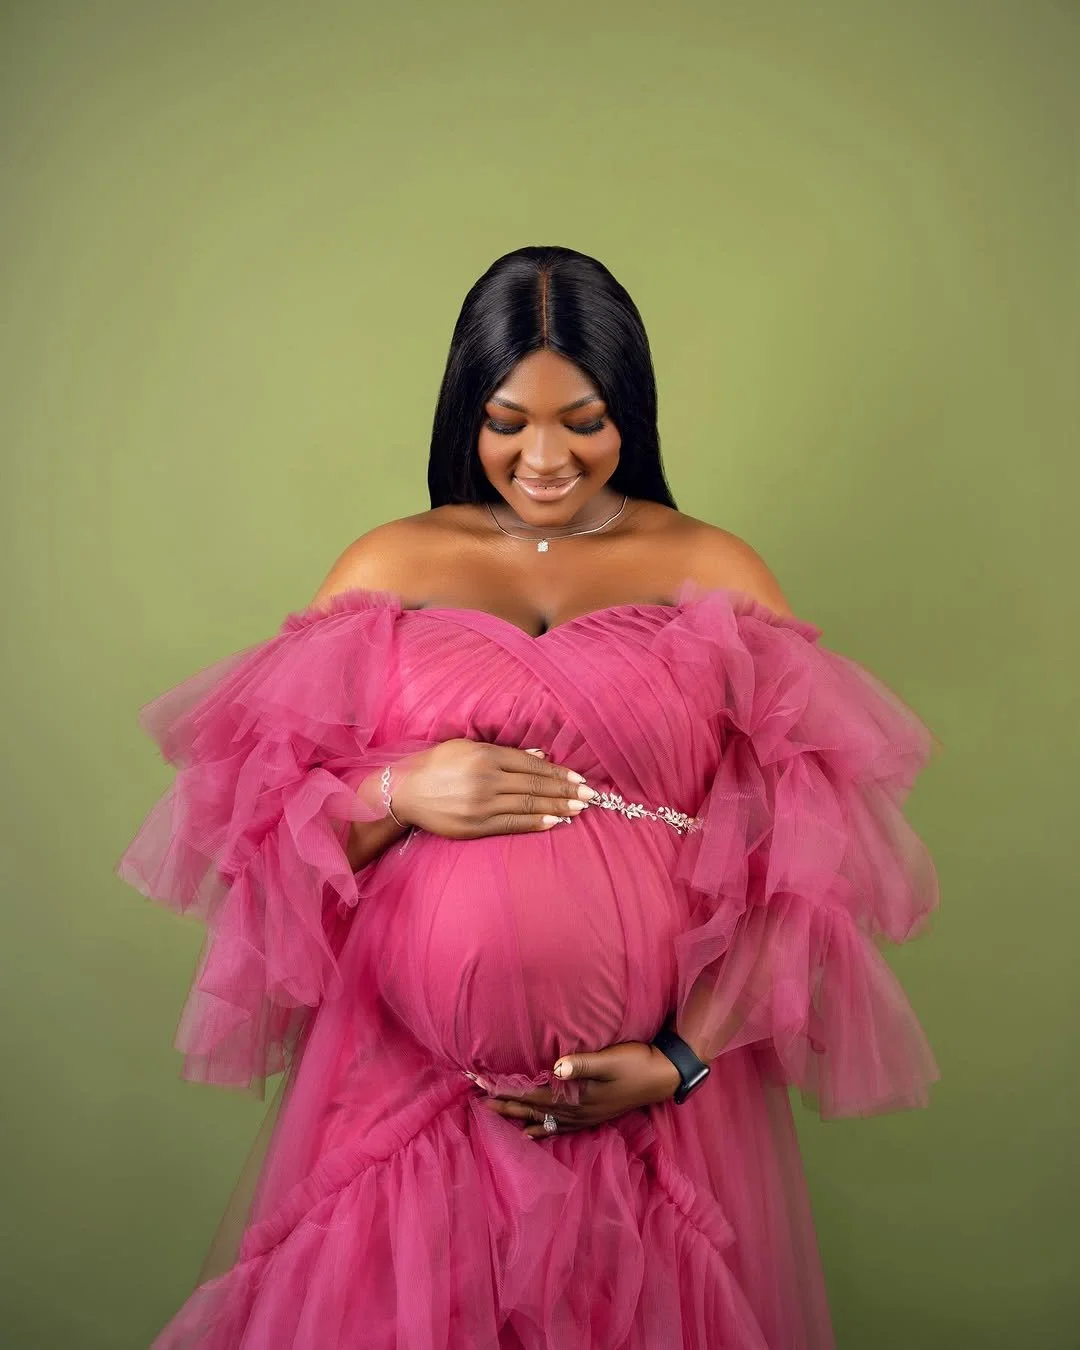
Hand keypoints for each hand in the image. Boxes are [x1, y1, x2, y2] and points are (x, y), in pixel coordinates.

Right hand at [388, 742, 596, 839]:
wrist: (403, 792)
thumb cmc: (435, 765)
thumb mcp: (467, 747)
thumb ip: (504, 752)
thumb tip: (540, 755)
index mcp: (486, 756)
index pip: (532, 765)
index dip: (559, 773)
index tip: (579, 779)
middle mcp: (486, 779)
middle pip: (535, 785)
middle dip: (566, 791)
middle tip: (590, 796)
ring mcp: (481, 805)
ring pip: (528, 805)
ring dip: (557, 808)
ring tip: (579, 809)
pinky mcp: (475, 826)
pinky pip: (512, 824)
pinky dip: (535, 822)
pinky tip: (554, 822)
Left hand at [482, 1042, 681, 1138]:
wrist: (662, 1077)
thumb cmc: (635, 1063)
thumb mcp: (610, 1059)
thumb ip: (581, 1064)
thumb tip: (555, 1068)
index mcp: (576, 1097)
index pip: (532, 1093)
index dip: (507, 1089)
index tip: (482, 1084)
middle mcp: (576, 1112)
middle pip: (532, 1108)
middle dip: (505, 1103)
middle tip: (478, 1101)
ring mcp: (583, 1117)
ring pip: (542, 1119)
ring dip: (518, 1115)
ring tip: (495, 1115)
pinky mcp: (591, 1116)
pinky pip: (558, 1128)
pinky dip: (541, 1130)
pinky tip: (530, 1133)